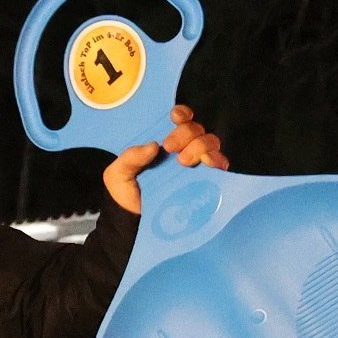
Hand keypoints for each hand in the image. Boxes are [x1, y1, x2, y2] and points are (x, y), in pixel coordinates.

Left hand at [104, 105, 227, 213]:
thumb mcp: (118, 174)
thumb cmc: (126, 196)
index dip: (181, 113)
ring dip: (201, 146)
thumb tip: (154, 145)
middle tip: (171, 148)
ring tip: (185, 161)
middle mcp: (182, 150)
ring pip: (210, 143)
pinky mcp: (206, 181)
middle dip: (186, 133)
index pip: (178, 120)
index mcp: (161, 143)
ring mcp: (195, 165)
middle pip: (195, 129)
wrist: (134, 224)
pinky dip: (218, 160)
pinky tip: (210, 165)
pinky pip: (220, 165)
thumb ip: (129, 158)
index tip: (174, 117)